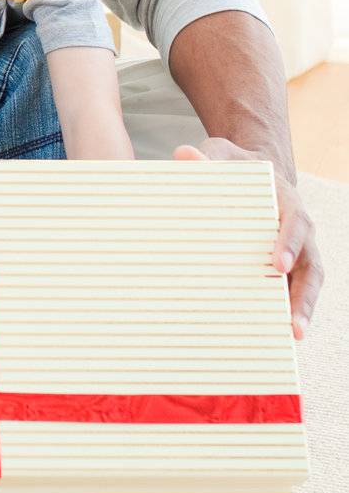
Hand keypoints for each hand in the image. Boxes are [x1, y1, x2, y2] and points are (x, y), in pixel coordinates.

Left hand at [175, 140, 321, 337]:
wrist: (252, 171)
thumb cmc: (235, 166)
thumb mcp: (221, 154)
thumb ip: (207, 157)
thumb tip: (184, 155)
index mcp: (287, 201)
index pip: (294, 222)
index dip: (288, 243)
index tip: (278, 265)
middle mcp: (299, 229)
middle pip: (309, 264)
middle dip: (304, 295)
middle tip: (294, 324)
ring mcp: (297, 250)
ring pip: (308, 282)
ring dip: (302, 310)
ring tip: (293, 337)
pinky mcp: (288, 265)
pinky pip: (292, 288)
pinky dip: (288, 309)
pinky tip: (275, 334)